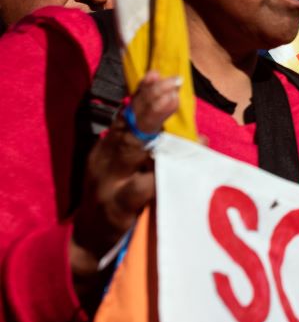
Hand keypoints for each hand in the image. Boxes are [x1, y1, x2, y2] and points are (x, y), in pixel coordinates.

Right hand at [70, 71, 179, 304]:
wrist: (88, 246)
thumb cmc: (115, 199)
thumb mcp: (125, 168)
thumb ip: (151, 144)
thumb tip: (188, 122)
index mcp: (108, 148)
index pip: (125, 115)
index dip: (143, 94)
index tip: (161, 74)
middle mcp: (105, 162)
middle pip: (128, 128)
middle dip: (149, 105)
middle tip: (171, 87)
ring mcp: (110, 185)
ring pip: (132, 151)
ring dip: (153, 128)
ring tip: (171, 108)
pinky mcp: (117, 210)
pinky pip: (142, 188)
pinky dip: (161, 173)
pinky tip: (178, 162)